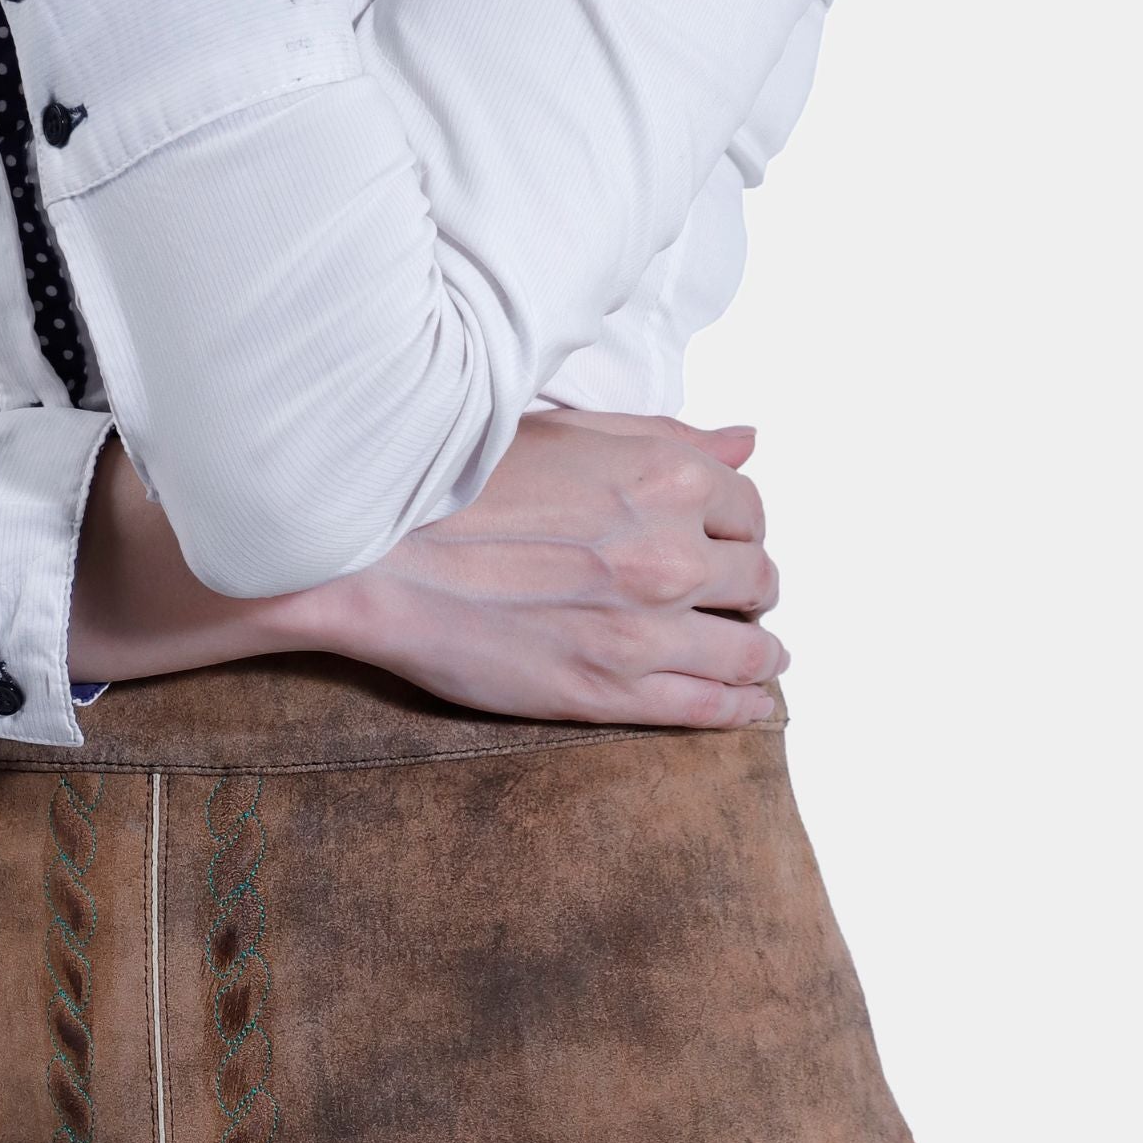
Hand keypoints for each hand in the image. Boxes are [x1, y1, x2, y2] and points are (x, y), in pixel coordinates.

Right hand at [311, 408, 785, 731]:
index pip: (748, 507)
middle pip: (757, 578)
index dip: (741, 527)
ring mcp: (646, 630)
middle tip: (737, 602)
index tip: (728, 543)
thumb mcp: (571, 434)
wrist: (380, 558)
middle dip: (751, 589)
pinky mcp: (611, 692)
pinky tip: (749, 706)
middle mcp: (671, 553)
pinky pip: (706, 707)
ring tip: (759, 659)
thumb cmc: (460, 486)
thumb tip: (745, 442)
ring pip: (748, 651)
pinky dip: (740, 709)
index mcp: (667, 477)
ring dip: (761, 653)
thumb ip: (666, 439)